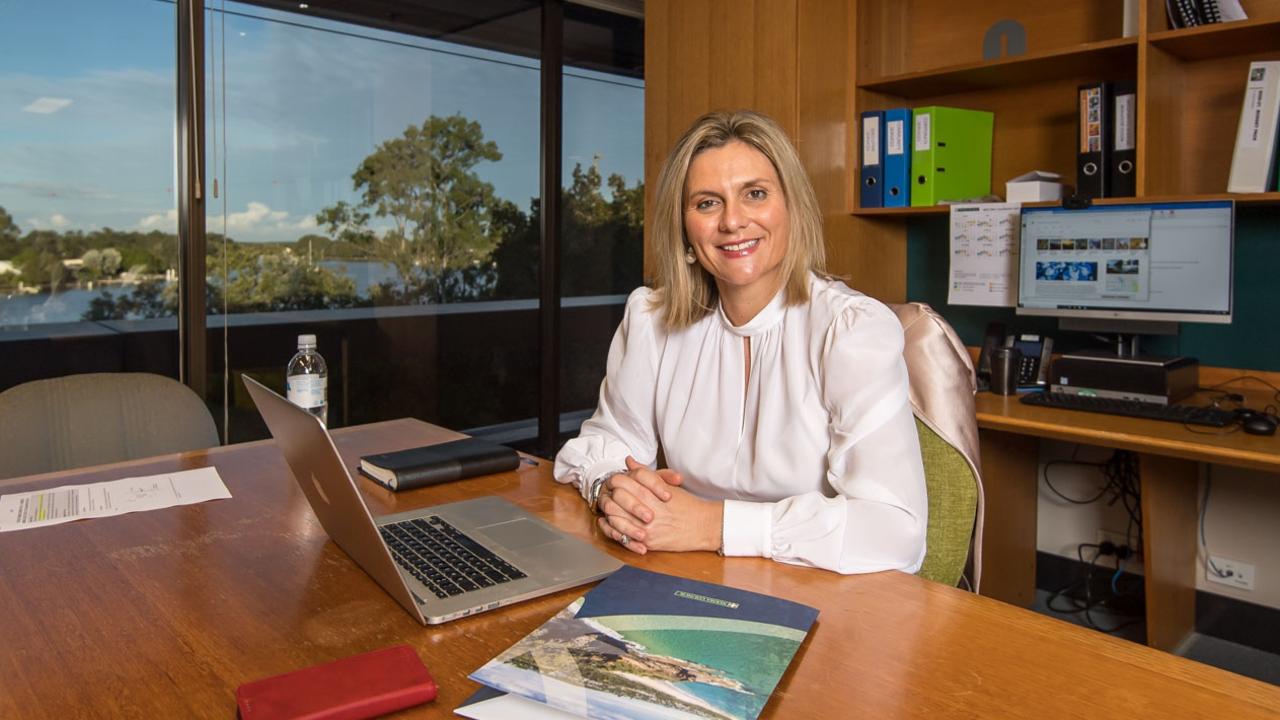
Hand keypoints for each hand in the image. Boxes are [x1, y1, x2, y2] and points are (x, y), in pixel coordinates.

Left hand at [596, 457, 720, 553]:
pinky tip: (613, 525)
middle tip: (609, 495)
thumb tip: (629, 461)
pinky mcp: (647, 542)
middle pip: (615, 499)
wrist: (703, 526)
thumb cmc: (688, 505)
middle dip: (609, 496)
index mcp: (650, 492)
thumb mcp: (668, 485)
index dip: (615, 480)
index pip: (621, 481)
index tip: (616, 482)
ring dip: (610, 513)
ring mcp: (645, 527)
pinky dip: (614, 530)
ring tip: (610, 510)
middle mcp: (646, 509)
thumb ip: (645, 473)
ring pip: (615, 518)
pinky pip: (623, 537)